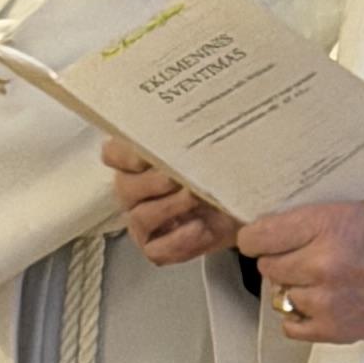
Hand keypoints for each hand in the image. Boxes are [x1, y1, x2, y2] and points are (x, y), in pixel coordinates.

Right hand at [107, 134, 239, 267]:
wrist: (250, 203)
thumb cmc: (225, 170)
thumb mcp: (215, 144)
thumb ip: (197, 134)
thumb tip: (197, 113)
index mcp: (138, 160)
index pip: (113, 154)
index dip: (126, 153)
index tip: (150, 151)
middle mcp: (134, 189)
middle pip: (124, 187)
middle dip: (154, 181)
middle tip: (181, 176)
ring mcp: (143, 219)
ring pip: (140, 217)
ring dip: (170, 207)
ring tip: (198, 198)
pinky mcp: (157, 247)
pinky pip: (156, 249)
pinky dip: (178, 241)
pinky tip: (199, 227)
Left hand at [239, 191, 363, 345]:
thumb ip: (324, 206)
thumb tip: (287, 210)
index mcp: (328, 225)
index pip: (258, 236)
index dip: (258, 236)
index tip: (263, 236)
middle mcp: (322, 264)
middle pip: (268, 266)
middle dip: (282, 258)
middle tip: (304, 253)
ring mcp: (326, 300)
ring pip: (279, 295)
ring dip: (295, 286)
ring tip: (322, 277)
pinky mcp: (334, 329)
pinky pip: (291, 325)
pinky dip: (301, 315)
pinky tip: (320, 300)